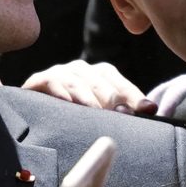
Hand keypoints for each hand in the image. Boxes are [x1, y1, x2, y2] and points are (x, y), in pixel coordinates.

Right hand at [22, 59, 154, 113]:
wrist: (33, 113)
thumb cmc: (72, 116)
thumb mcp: (99, 114)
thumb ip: (124, 111)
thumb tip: (152, 109)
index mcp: (100, 75)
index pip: (121, 83)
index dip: (135, 97)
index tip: (148, 110)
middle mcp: (82, 70)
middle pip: (101, 83)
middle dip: (113, 99)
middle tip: (123, 115)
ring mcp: (61, 73)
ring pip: (79, 83)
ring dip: (89, 98)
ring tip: (98, 113)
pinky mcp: (40, 80)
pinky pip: (52, 83)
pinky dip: (61, 93)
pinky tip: (69, 104)